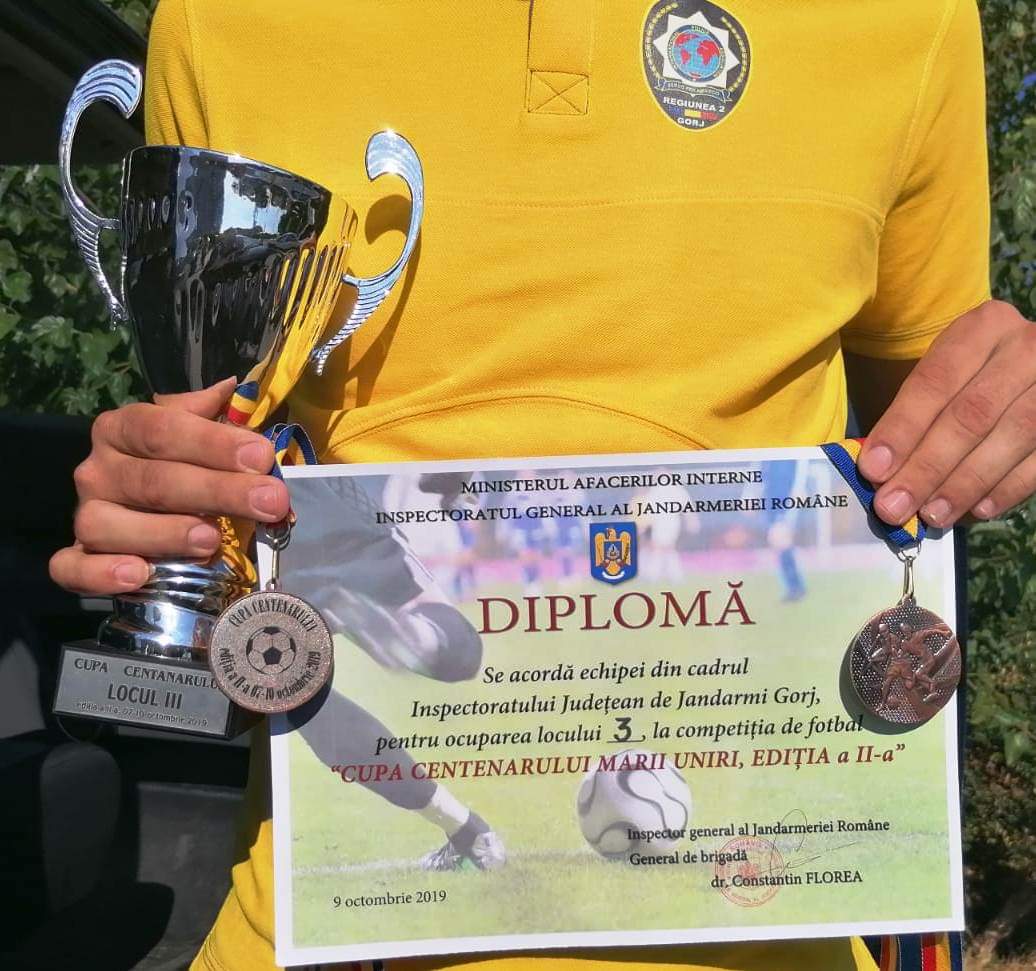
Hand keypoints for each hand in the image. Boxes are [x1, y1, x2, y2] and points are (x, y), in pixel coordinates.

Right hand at [49, 378, 289, 595]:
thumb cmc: (181, 465)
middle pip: (153, 481)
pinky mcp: (76, 558)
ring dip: (163, 534)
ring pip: (109, 525)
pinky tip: (139, 573)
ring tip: (211, 540)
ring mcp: (86, 514)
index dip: (214, 443)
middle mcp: (97, 469)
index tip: (261, 457)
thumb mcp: (195, 433)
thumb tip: (230, 389)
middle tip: (269, 502)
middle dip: (217, 491)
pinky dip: (101, 574)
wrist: (142, 509)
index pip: (164, 429)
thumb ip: (209, 414)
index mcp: (123, 429)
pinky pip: (73, 567)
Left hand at [859, 300, 1035, 528]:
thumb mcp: (943, 374)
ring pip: (1013, 436)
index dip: (902, 428)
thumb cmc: (970, 377)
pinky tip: (977, 511)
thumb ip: (912, 415)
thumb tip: (879, 471)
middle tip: (893, 506)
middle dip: (927, 467)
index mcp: (983, 326)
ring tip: (931, 515)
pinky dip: (1008, 489)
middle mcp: (1026, 346)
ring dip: (966, 484)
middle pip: (972, 413)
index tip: (873, 470)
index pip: (935, 380)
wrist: (1029, 369)